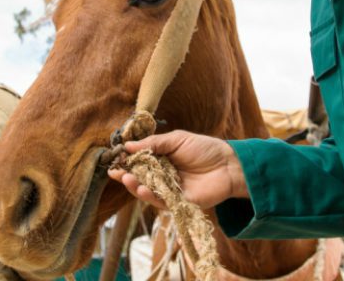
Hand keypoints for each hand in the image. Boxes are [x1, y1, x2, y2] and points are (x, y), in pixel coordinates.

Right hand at [108, 130, 247, 209]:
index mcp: (161, 160)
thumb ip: (153, 144)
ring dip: (135, 187)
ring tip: (127, 179)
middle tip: (117, 172)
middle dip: (127, 176)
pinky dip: (150, 197)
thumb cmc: (205, 149)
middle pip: (140, 178)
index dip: (126, 162)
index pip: (139, 162)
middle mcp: (162, 176)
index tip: (114, 160)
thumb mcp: (177, 140)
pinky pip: (161, 202)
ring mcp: (169, 190)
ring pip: (147, 192)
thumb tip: (128, 146)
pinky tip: (143, 189)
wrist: (229, 165)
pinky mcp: (178, 203)